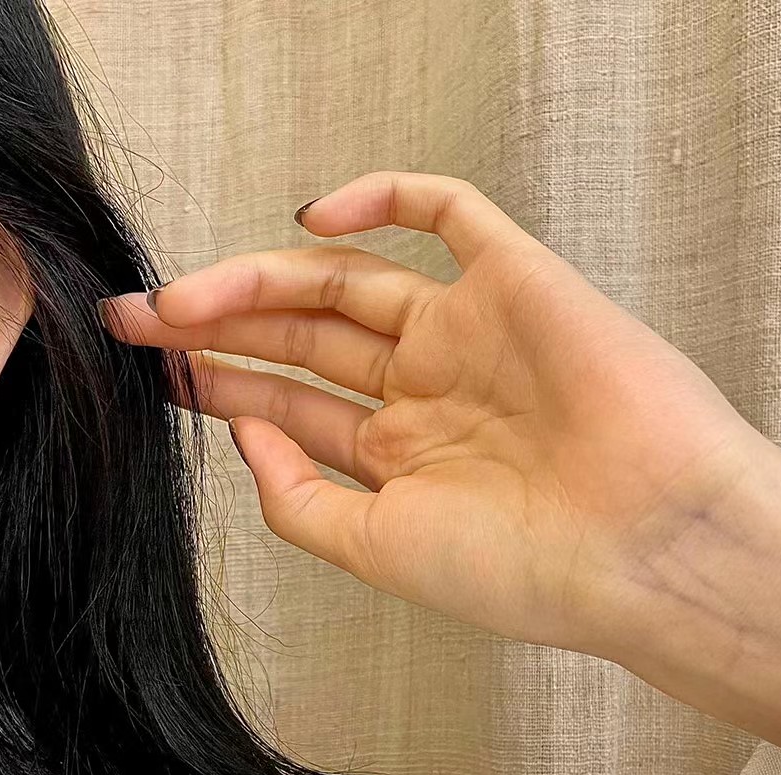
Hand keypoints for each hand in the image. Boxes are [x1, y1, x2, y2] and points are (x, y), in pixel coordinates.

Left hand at [98, 171, 775, 662]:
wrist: (642, 546)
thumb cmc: (522, 569)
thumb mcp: (378, 550)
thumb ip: (300, 500)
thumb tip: (245, 435)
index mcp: (397, 457)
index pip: (289, 405)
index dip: (217, 384)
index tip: (154, 371)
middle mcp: (424, 390)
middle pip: (301, 337)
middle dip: (216, 325)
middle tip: (138, 320)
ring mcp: (466, 332)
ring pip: (346, 278)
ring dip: (261, 277)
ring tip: (185, 295)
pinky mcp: (515, 281)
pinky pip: (446, 214)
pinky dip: (381, 198)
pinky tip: (309, 217)